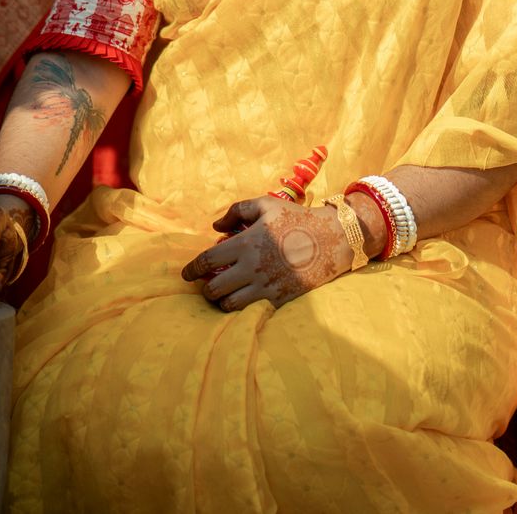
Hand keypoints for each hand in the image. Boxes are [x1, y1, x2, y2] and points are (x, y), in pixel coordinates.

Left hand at [181, 196, 352, 311]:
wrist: (330, 239)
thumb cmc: (295, 219)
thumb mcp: (266, 205)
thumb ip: (237, 210)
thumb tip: (216, 225)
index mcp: (246, 242)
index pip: (208, 260)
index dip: (192, 269)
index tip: (185, 274)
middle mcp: (252, 267)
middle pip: (214, 289)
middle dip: (205, 289)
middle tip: (206, 285)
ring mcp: (266, 286)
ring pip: (229, 305)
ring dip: (221, 301)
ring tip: (223, 294)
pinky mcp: (279, 299)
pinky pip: (250, 311)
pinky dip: (241, 308)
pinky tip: (242, 299)